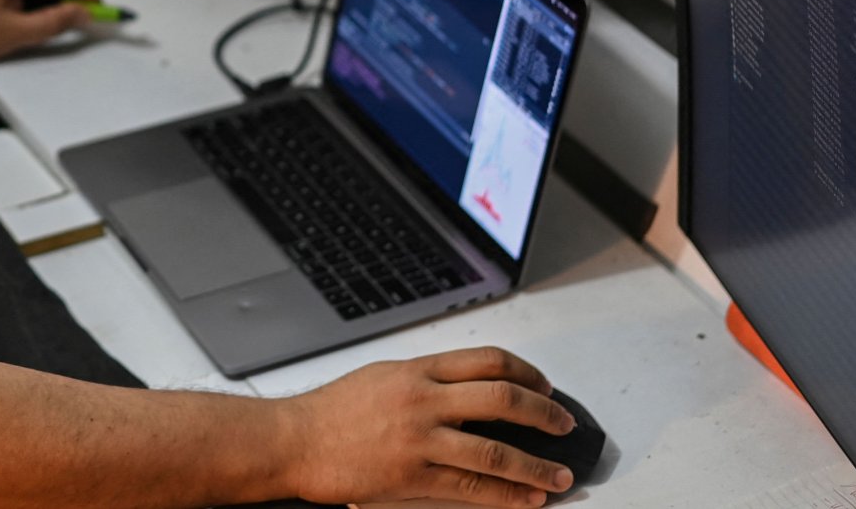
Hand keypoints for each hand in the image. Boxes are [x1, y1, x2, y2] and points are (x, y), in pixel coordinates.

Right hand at [287, 346, 577, 507]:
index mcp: (417, 370)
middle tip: (562, 425)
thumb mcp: (382, 377)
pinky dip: (506, 495)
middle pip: (501, 397)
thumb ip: (424, 380)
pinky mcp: (411, 474)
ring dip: (536, 465)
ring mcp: (419, 438)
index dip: (526, 373)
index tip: (544, 387)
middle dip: (542, 413)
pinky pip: (470, 487)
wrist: (294, 440)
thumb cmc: (331, 412)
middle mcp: (423, 398)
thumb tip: (466, 388)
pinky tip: (526, 498)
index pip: (486, 360)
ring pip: (494, 449)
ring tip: (559, 474)